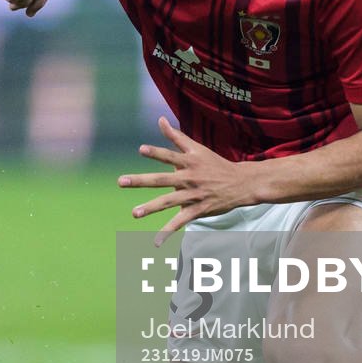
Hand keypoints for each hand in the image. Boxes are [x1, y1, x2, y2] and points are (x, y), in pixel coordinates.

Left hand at [119, 117, 258, 244]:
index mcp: (189, 162)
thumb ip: (175, 136)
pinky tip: (155, 242)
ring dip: (151, 207)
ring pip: (169, 201)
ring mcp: (193, 195)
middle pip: (162, 179)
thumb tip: (159, 120)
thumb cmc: (215, 163)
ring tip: (134, 213)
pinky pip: (180, 222)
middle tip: (121, 181)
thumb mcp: (196, 148)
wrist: (241, 183)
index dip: (156, 153)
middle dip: (141, 180)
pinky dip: (168, 232)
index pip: (169, 156)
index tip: (141, 150)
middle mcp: (189, 177)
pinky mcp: (198, 210)